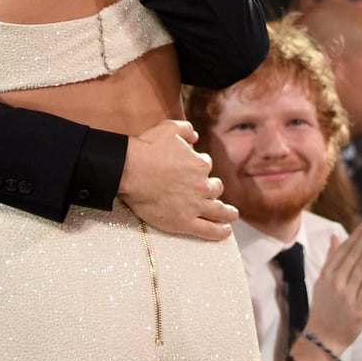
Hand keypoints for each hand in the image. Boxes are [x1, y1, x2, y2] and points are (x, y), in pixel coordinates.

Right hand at [118, 119, 236, 239]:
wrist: (131, 170)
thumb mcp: (169, 128)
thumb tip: (195, 136)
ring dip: (227, 213)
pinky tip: (225, 231)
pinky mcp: (184, 222)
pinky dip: (219, 232)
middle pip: (215, 188)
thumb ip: (186, 130)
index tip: (192, 169)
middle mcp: (201, 186)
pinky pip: (208, 230)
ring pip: (218, 211)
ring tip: (231, 215)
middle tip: (212, 191)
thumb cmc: (147, 149)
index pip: (205, 165)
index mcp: (199, 165)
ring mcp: (194, 206)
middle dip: (214, 188)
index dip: (199, 166)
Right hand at [305, 219, 361, 355]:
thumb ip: (331, 258)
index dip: (357, 235)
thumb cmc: (324, 309)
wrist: (322, 338)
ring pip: (361, 268)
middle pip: (353, 255)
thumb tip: (335, 237)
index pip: (344, 249)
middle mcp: (335, 281)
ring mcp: (345, 294)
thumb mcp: (323, 281)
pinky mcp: (357, 308)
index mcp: (327, 273)